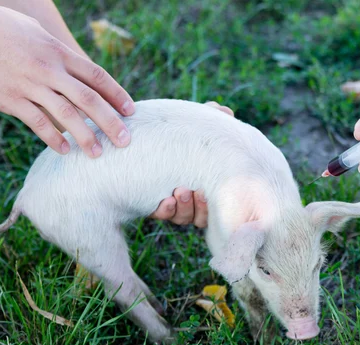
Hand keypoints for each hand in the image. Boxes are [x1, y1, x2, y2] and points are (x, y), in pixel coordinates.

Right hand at [0, 2, 134, 157]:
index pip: (97, 76)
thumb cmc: (4, 30)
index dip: (117, 95)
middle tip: (124, 141)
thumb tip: (81, 73)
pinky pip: (37, 123)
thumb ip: (61, 55)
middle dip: (110, 122)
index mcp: (59, 53)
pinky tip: (64, 150)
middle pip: (88, 99)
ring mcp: (30, 85)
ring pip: (66, 115)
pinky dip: (52, 138)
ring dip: (85, 136)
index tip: (131, 111)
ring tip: (97, 153)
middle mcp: (49, 70)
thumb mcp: (39, 34)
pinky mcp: (10, 99)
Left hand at [149, 101, 234, 226]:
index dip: (213, 203)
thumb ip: (209, 116)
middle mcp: (188, 199)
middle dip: (200, 207)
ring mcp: (169, 204)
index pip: (215, 203)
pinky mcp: (149, 205)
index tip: (207, 190)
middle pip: (201, 216)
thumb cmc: (170, 131)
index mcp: (202, 184)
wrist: (133, 135)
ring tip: (179, 192)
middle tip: (195, 192)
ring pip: (183, 217)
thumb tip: (226, 111)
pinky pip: (161, 215)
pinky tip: (165, 201)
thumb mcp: (189, 124)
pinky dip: (165, 210)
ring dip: (183, 208)